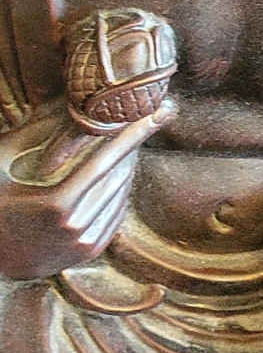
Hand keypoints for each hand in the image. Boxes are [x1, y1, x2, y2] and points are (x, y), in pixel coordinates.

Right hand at [0, 100, 174, 278]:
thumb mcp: (0, 162)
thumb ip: (35, 131)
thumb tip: (67, 100)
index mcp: (56, 204)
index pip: (106, 161)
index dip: (134, 135)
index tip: (157, 113)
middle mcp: (76, 227)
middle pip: (119, 176)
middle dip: (133, 145)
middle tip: (146, 118)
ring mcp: (85, 243)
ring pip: (121, 195)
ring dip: (128, 166)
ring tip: (129, 141)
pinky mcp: (90, 251)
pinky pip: (117, 214)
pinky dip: (120, 190)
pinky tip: (118, 172)